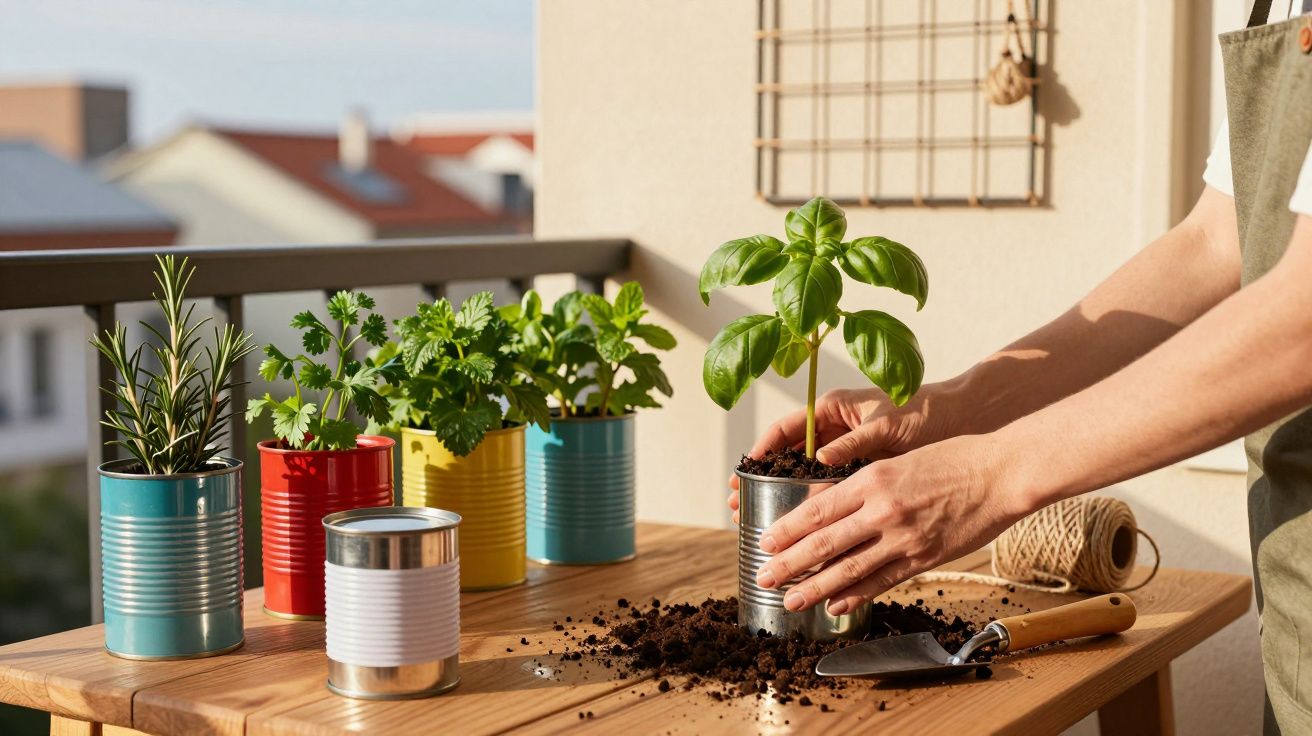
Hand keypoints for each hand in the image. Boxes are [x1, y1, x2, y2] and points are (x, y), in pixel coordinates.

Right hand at [727, 383, 967, 521]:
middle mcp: (836, 428)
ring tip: (758, 517)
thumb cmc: (926, 413)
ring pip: (803, 474)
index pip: (787, 428)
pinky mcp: (861, 468)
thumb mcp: (888, 425)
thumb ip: (854, 442)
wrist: (964, 420)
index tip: (744, 470)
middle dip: (762, 478)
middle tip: (738, 501)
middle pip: (787, 454)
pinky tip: (800, 527)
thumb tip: (819, 459)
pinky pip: (828, 487)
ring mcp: (846, 449)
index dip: (762, 449)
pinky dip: (813, 505)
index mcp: (835, 409)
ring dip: (781, 495)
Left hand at [751, 434, 1029, 615]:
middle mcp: (882, 510)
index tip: (763, 541)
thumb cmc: (952, 459)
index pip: (816, 509)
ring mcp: (903, 538)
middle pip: (824, 542)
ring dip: (815, 588)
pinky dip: (856, 596)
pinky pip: (882, 581)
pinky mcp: (924, 558)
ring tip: (789, 600)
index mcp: (871, 480)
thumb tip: (832, 506)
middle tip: (762, 576)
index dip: (786, 529)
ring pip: (848, 569)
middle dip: (788, 562)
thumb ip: (866, 485)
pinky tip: (836, 606)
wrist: (1000, 473)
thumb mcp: (898, 460)